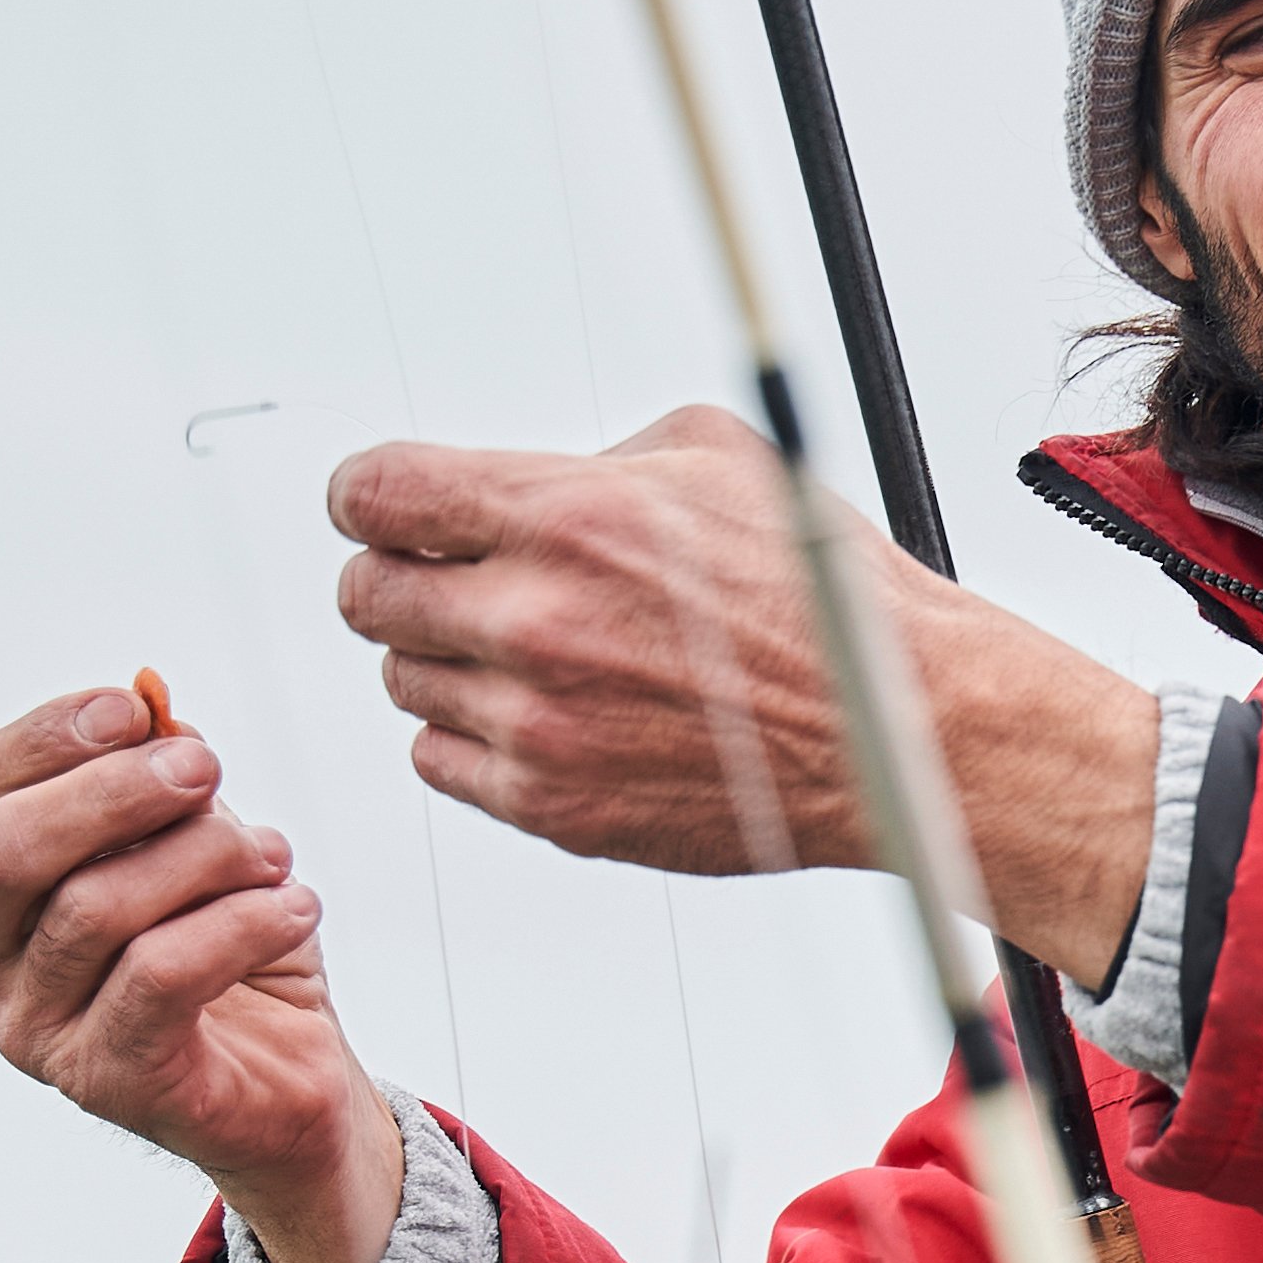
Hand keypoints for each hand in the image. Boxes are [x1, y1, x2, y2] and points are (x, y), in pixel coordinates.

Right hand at [0, 687, 404, 1262]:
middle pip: (4, 851)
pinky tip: (294, 905)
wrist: (285, 1080)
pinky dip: (241, 922)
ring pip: (94, 908)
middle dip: (112, 791)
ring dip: (203, 857)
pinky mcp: (108, 1083)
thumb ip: (154, 775)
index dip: (44, 739)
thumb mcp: (186, 841)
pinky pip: (161, 974)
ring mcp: (35, 1036)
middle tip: (205, 771)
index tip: (133, 708)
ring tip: (274, 856)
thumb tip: (151, 710)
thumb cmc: (221, 952)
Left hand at [329, 409, 1158, 982]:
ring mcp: (538, 723)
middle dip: (406, 578)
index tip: (386, 508)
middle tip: (458, 580)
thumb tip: (509, 480)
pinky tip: (550, 714)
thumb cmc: (822, 598)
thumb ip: (587, 457)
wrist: (893, 729)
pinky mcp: (553, 805)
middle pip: (368, 594)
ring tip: (536, 653)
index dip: (371, 497)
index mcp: (566, 516)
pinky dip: (477, 738)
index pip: (373, 494)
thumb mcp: (715, 457)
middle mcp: (536, 620)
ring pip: (405, 683)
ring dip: (451, 661)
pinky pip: (442, 763)